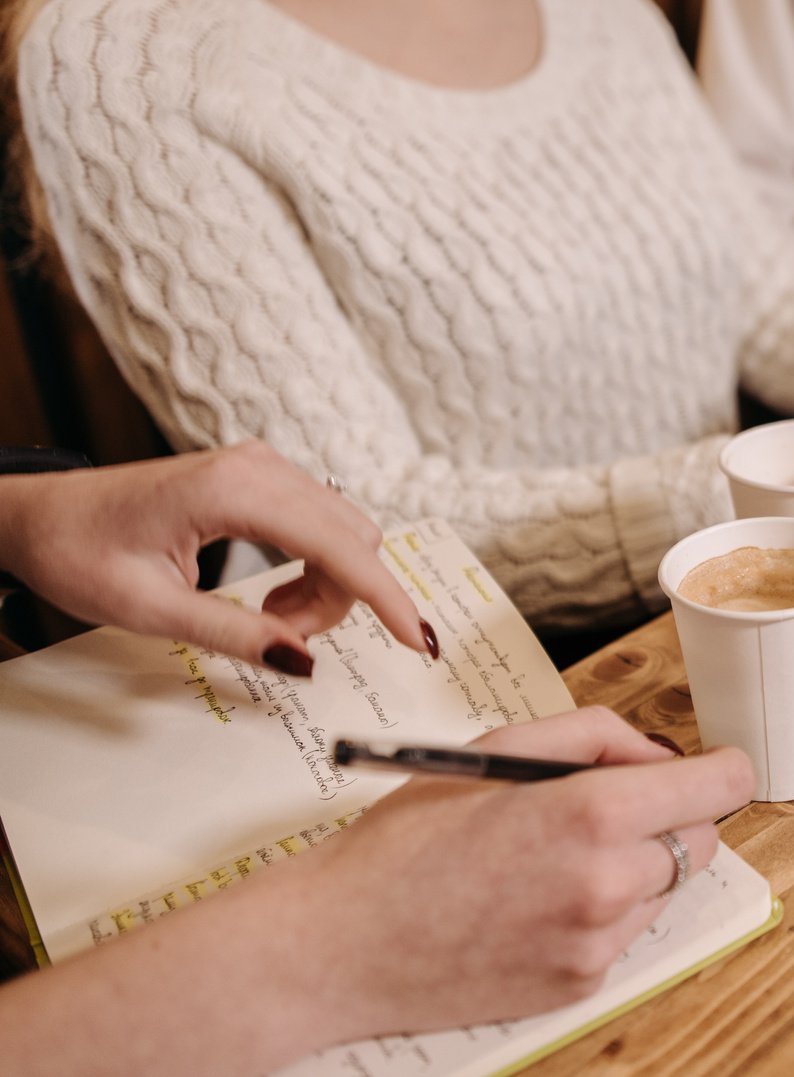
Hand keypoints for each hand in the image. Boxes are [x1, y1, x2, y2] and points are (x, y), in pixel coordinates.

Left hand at [0, 441, 429, 669]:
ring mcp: (265, 466)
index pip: (340, 547)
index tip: (418, 641)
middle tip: (283, 640)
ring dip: (328, 588)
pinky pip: (322, 525)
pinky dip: (315, 569)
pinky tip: (273, 596)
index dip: (385, 598)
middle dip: (340, 601)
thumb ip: (234, 634)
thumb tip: (304, 662)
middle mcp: (261, 467)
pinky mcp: (263, 477)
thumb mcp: (150, 609)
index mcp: (234, 492)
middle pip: (353, 539)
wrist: (38, 514)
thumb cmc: (79, 552)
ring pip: (344, 534)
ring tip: (270, 621)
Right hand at [0, 709, 754, 1076]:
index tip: (710, 766)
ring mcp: (598, 943)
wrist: (338, 945)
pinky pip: (626, 934)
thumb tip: (662, 755)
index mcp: (592, 813)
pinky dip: (602, 912)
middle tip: (608, 807)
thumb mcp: (499, 746)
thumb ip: (598, 736)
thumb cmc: (408, 838)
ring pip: (667, 889)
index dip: (721, 769)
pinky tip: (535, 901)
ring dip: (637, 866)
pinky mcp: (581, 986)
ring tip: (555, 858)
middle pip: (704, 840)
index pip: (722, 787)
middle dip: (673, 816)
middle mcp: (609, 883)